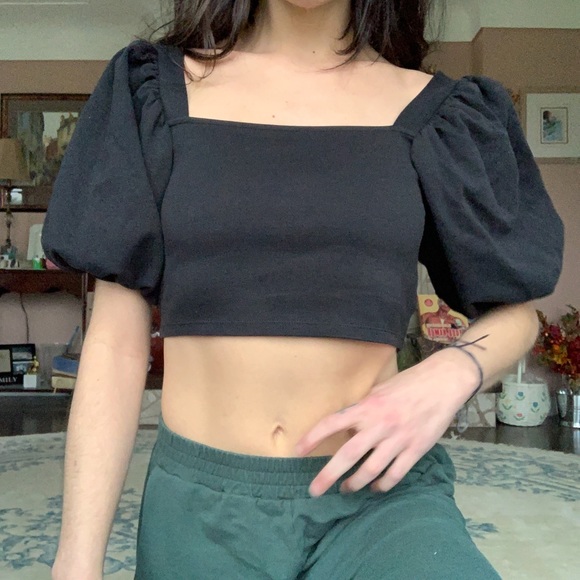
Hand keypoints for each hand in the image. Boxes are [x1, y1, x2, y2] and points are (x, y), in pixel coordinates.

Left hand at [294, 349, 478, 496]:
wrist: (442, 383)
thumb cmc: (408, 383)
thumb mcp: (379, 390)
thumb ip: (363, 408)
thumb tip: (347, 425)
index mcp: (367, 407)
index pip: (332, 423)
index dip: (313, 437)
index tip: (297, 451)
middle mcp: (379, 425)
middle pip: (348, 455)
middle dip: (328, 475)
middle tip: (314, 490)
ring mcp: (398, 439)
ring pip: (371, 470)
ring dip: (355, 483)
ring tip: (346, 489)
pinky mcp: (416, 449)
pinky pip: (395, 474)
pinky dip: (383, 485)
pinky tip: (376, 488)